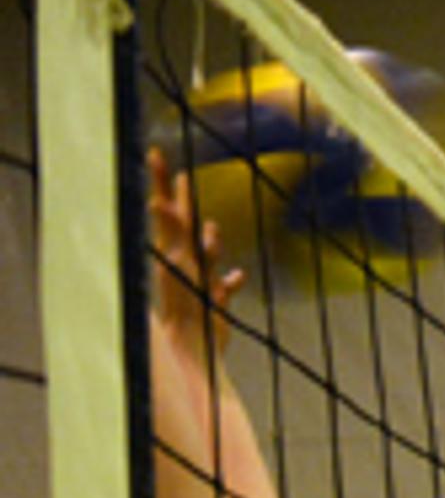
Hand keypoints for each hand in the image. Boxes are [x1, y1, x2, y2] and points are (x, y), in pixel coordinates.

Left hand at [145, 151, 243, 351]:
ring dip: (210, 240)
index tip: (154, 153)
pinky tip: (238, 276)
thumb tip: (155, 201)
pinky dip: (231, 280)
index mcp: (174, 249)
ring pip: (206, 253)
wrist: (190, 344)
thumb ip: (170, 231)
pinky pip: (225, 285)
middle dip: (183, 200)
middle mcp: (185, 260)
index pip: (168, 208)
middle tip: (181, 177)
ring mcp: (200, 280)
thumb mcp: (177, 260)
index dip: (163, 181)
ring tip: (211, 226)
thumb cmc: (182, 304)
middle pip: (185, 223)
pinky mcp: (214, 302)